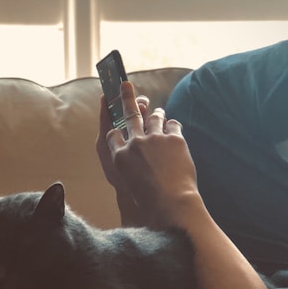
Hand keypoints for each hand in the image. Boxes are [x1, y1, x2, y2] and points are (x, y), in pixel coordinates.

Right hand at [106, 82, 199, 228]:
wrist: (171, 203)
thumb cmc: (150, 201)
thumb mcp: (130, 185)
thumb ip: (132, 169)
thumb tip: (141, 164)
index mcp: (120, 157)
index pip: (113, 134)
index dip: (115, 129)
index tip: (118, 125)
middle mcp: (134, 143)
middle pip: (129, 114)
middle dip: (126, 98)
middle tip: (125, 85)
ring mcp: (154, 138)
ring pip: (154, 117)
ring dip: (156, 113)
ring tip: (157, 112)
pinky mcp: (174, 138)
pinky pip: (173, 124)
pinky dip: (173, 126)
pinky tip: (174, 130)